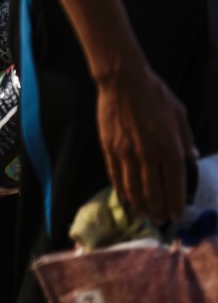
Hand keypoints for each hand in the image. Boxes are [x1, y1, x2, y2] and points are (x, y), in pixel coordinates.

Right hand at [96, 69, 193, 224]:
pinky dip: (121, 189)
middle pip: (153, 190)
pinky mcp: (110, 149)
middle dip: (158, 208)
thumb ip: (185, 136)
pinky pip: (116, 175)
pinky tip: (125, 198)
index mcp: (169, 146)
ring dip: (139, 203)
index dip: (175, 201)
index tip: (177, 213)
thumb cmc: (155, 94)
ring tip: (143, 214)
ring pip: (133, 187)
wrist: (123, 82)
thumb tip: (192, 155)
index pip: (174, 182)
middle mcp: (148, 155)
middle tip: (159, 220)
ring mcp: (127, 154)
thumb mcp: (179, 112)